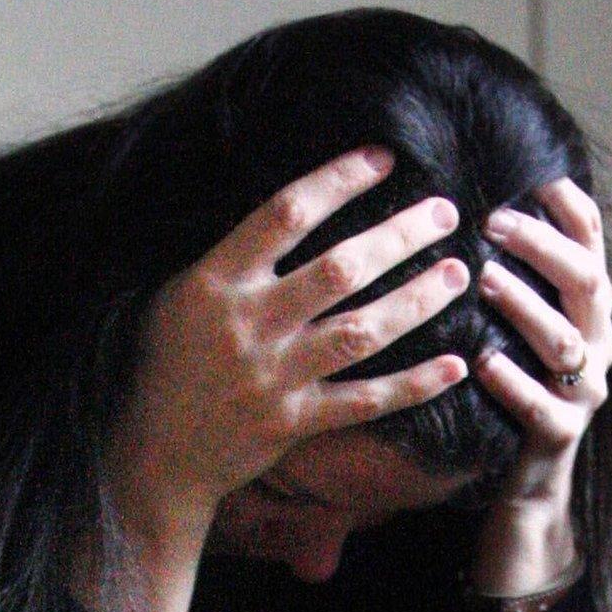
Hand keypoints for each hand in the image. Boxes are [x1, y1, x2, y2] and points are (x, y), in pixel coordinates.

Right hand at [106, 145, 472, 542]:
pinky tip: (456, 364)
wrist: (151, 452)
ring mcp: (274, 376)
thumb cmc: (166, 361)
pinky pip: (365, 400)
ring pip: (362, 331)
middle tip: (444, 212)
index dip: (339, 181)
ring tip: (459, 272)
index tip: (383, 159)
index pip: (286, 214)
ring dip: (417, 301)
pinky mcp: (294, 422)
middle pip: (340, 270)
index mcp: (218, 281)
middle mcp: (249, 324)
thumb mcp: (181, 294)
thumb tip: (301, 207)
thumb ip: (236, 259)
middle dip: (399, 236)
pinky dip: (414, 384)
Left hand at [466, 176, 611, 593]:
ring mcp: (583, 391)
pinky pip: (543, 406)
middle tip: (491, 222)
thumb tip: (464, 204)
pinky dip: (514, 382)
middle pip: (588, 282)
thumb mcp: (514, 325)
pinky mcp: (560, 435)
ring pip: (565, 341)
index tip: (534, 175)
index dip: (569, 207)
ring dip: (525, 306)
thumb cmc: (510, 384)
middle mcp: (596, 343)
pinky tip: (481, 363)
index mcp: (587, 309)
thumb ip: (507, 274)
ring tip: (483, 281)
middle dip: (542, 247)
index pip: (592, 244)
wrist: (526, 480)